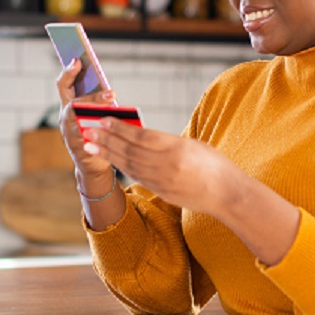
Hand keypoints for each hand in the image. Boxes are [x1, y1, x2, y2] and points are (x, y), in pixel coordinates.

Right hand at [54, 57, 114, 179]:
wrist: (91, 162)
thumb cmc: (94, 132)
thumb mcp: (92, 113)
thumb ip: (95, 101)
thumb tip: (109, 90)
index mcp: (68, 105)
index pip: (63, 85)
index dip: (68, 72)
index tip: (77, 60)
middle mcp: (65, 117)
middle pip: (74, 103)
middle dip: (93, 97)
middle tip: (111, 94)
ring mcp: (69, 132)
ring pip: (81, 120)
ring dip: (97, 111)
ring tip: (113, 105)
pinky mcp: (77, 146)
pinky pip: (87, 135)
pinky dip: (100, 129)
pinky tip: (113, 125)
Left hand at [81, 117, 233, 216]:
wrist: (226, 194)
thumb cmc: (214, 164)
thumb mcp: (192, 144)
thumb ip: (166, 141)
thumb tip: (141, 135)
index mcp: (176, 148)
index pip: (140, 136)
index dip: (119, 128)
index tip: (104, 119)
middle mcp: (166, 165)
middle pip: (129, 150)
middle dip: (106, 139)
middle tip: (88, 130)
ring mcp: (162, 180)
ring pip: (129, 164)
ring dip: (108, 153)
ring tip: (91, 144)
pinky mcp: (160, 191)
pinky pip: (136, 176)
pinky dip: (121, 166)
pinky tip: (110, 158)